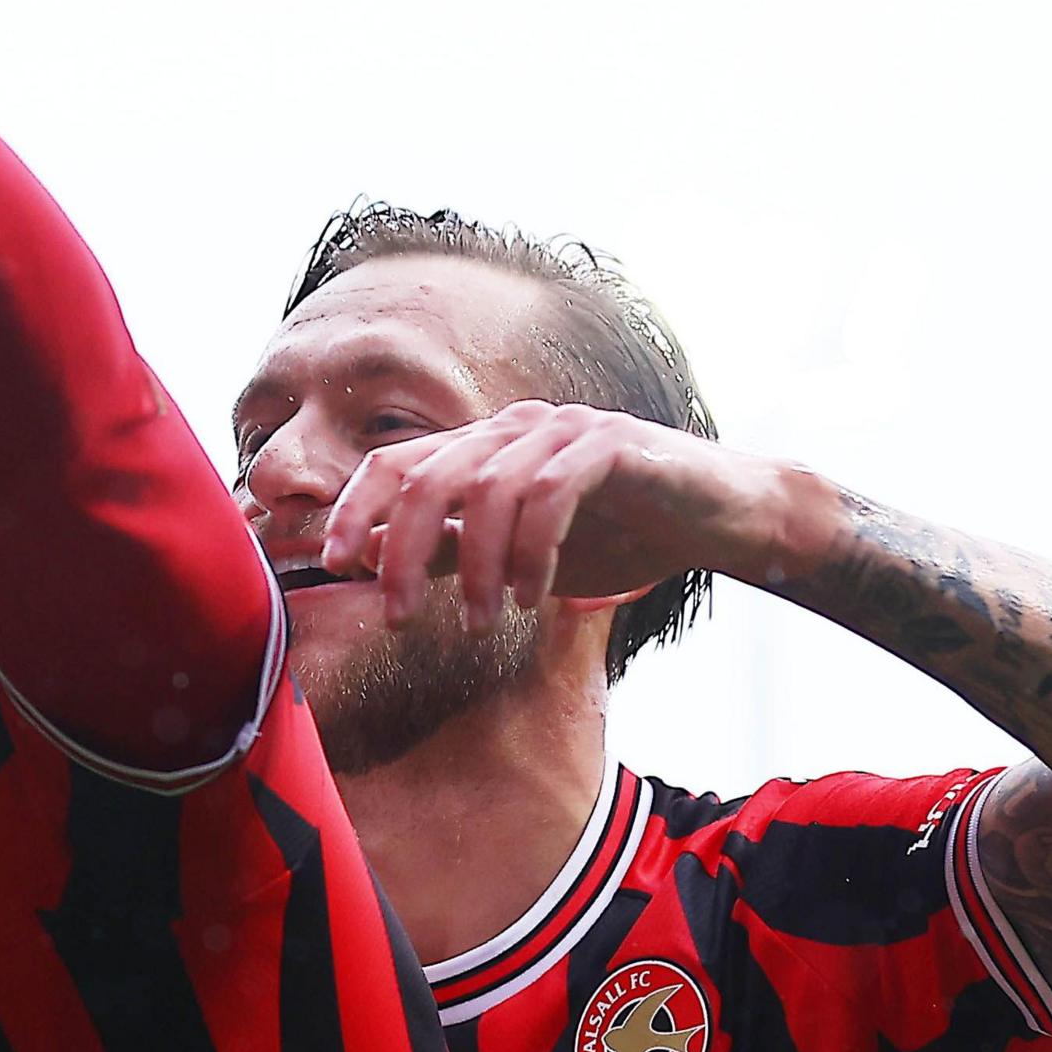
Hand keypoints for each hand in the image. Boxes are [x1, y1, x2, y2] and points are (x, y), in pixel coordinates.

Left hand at [317, 401, 817, 629]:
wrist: (720, 516)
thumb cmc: (618, 533)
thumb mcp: (516, 554)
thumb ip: (452, 553)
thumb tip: (378, 568)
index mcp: (484, 447)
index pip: (394, 464)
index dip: (354, 511)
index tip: (332, 567)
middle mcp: (515, 428)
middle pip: (426, 475)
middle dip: (398, 551)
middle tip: (393, 617)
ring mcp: (564, 430)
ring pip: (487, 490)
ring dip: (473, 568)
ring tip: (478, 623)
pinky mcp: (612, 445)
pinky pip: (551, 494)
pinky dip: (531, 552)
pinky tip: (532, 597)